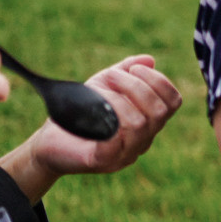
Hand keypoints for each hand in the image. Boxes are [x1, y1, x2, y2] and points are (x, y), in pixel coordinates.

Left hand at [5, 57, 184, 197]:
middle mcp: (143, 141)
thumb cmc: (78, 113)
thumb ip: (126, 72)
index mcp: (149, 123)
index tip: (135, 68)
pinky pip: (114, 140)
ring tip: (98, 90)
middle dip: (138, 86)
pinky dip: (106, 117)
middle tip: (113, 76)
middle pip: (160, 112)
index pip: (173, 102)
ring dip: (118, 99)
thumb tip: (148, 60)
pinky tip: (92, 108)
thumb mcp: (104, 86)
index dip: (160, 81)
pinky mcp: (102, 161)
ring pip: (139, 124)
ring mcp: (125, 154)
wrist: (47, 142)